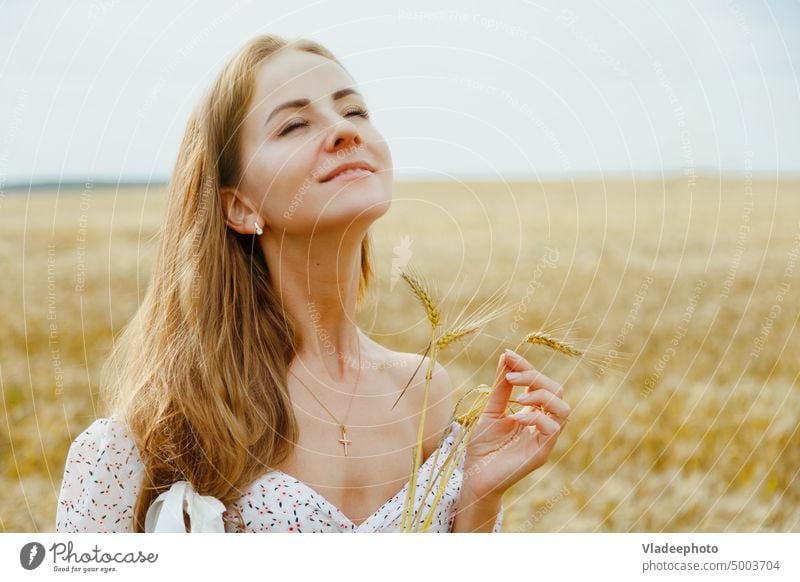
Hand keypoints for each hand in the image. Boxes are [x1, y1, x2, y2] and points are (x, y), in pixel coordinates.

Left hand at [461, 349, 570, 501]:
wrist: (474, 476)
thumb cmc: (482, 446)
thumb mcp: (490, 410)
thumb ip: (501, 388)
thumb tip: (506, 357)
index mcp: (532, 411)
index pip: (539, 382)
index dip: (526, 366)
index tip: (508, 355)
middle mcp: (542, 423)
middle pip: (556, 391)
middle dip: (535, 377)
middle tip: (511, 378)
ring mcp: (545, 439)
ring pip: (563, 408)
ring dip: (541, 396)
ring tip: (519, 397)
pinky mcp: (542, 453)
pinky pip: (553, 430)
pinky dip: (537, 418)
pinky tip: (517, 418)